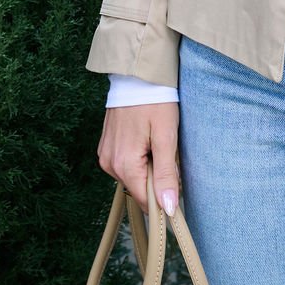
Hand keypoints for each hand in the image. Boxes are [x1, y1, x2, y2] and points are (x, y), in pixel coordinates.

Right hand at [98, 102, 180, 216]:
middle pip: (139, 188)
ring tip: (157, 141)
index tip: (179, 186)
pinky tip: (147, 138)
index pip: (145, 200)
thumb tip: (168, 208)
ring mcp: (105, 155)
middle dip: (158, 178)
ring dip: (149, 167)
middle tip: (169, 152)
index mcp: (124, 165)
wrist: (137, 76)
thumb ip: (166, 174)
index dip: (164, 199)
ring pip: (133, 176)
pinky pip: (126, 164)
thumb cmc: (155, 102)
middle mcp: (109, 164)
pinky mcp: (106, 147)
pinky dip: (139, 158)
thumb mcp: (166, 137)